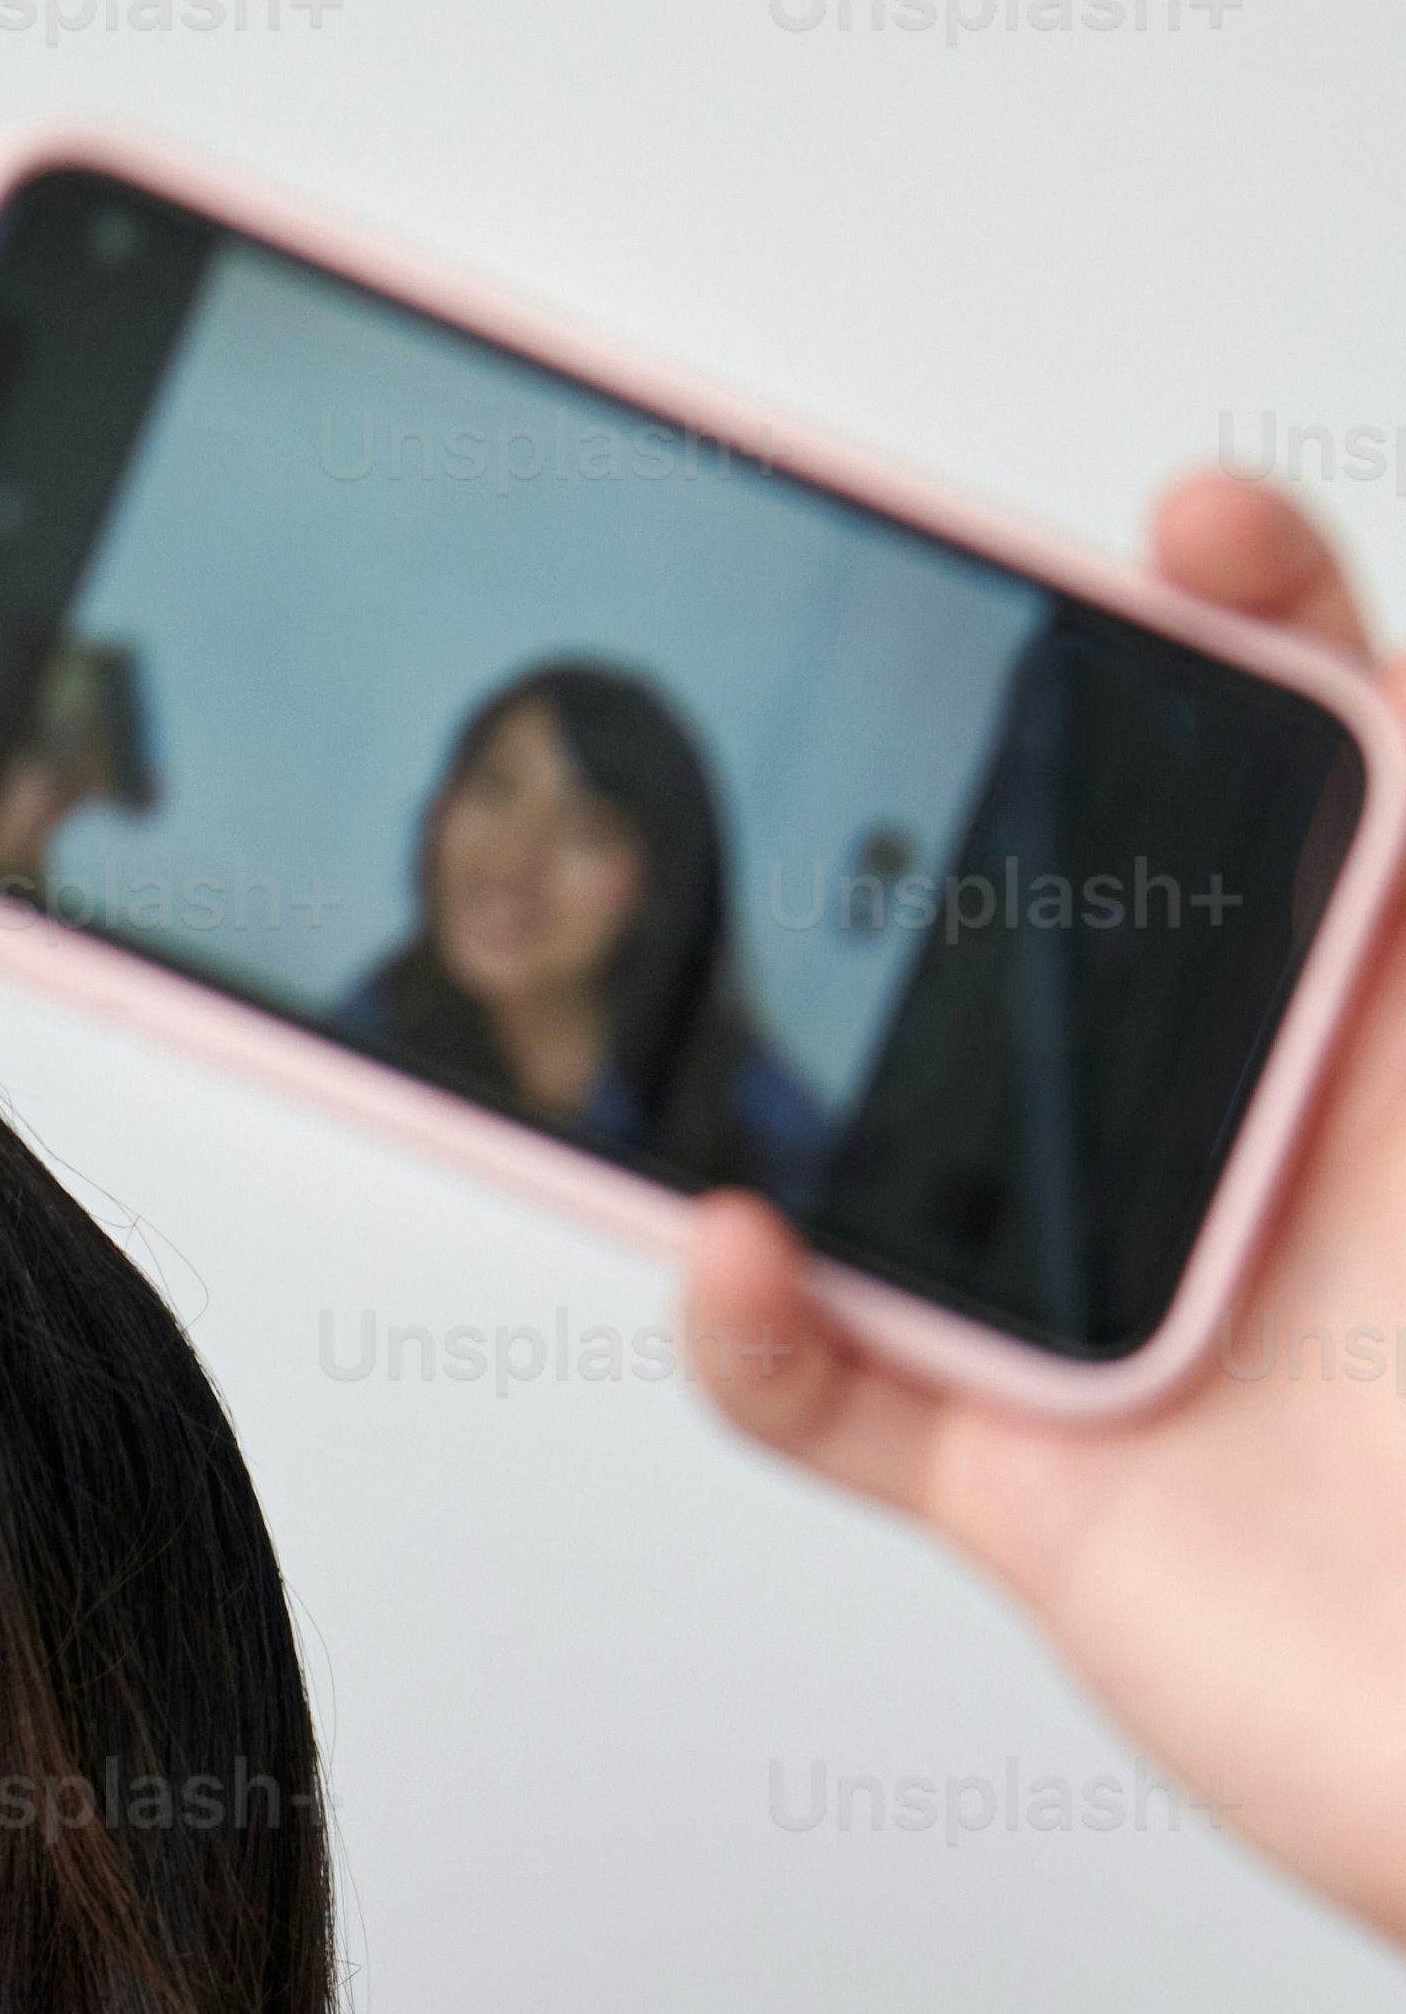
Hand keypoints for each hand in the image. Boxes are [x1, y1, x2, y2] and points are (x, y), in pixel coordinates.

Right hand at [681, 472, 1405, 1947]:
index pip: (1336, 780)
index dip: (1254, 635)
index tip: (1178, 531)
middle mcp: (1266, 1157)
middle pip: (1066, 927)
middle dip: (935, 821)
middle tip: (837, 719)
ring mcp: (1134, 1308)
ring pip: (904, 1143)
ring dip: (775, 1073)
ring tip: (677, 980)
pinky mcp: (1039, 1482)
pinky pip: (841, 1392)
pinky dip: (755, 1331)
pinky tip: (732, 1252)